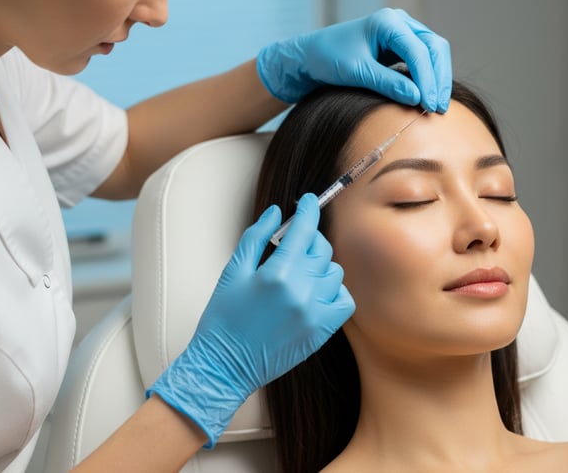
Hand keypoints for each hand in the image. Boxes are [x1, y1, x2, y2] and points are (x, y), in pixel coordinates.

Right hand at [147, 194, 353, 447]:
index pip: (303, 230)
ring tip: (302, 269)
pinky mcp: (321, 332)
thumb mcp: (233, 271)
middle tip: (296, 241)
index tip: (308, 201)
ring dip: (320, 265)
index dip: (308, 210)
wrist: (224, 366)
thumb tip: (277, 212)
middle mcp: (301, 291)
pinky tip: (317, 290)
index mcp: (277, 273)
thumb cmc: (223, 319)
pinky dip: (334, 291)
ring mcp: (314, 313)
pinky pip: (344, 301)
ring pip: (334, 272)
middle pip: (321, 249)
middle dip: (310, 238)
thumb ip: (256, 237)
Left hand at [256, 7, 452, 111]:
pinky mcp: (401, 47)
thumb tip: (417, 98)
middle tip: (438, 108)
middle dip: (438, 78)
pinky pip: (424, 60)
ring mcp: (402, 33)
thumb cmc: (328, 59)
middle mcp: (399, 23)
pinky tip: (428, 98)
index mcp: (387, 22)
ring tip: (437, 107)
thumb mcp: (357, 72)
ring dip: (437, 78)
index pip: (418, 50)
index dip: (427, 79)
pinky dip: (429, 78)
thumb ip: (387, 84)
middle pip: (434, 47)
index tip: (428, 105)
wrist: (311, 57)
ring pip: (433, 53)